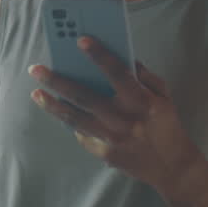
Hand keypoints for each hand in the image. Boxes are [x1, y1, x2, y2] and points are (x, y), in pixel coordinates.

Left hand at [29, 36, 197, 189]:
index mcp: (141, 101)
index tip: (80, 39)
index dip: (100, 55)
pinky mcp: (104, 153)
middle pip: (84, 96)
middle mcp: (123, 120)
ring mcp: (112, 139)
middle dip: (57, 81)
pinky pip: (82, 134)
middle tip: (36, 68)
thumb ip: (144, 76)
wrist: (171, 167)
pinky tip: (58, 111)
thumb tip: (121, 57)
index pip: (118, 73)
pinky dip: (70, 122)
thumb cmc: (166, 125)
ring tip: (36, 92)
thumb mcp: (163, 96)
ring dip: (52, 104)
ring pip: (74, 118)